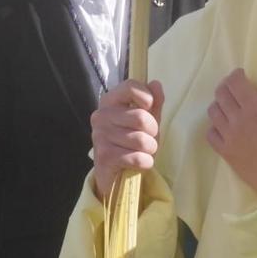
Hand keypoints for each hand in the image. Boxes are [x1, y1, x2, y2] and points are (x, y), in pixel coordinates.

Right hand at [91, 78, 162, 201]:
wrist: (115, 173)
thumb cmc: (131, 142)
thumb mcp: (146, 121)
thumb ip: (153, 103)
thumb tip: (156, 84)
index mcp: (110, 101)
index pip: (130, 86)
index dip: (147, 97)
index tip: (149, 108)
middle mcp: (101, 115)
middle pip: (141, 117)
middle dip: (153, 132)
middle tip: (147, 139)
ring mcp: (100, 135)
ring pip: (141, 140)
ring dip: (149, 150)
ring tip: (142, 152)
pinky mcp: (104, 156)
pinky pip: (137, 158)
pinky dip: (145, 162)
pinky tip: (139, 163)